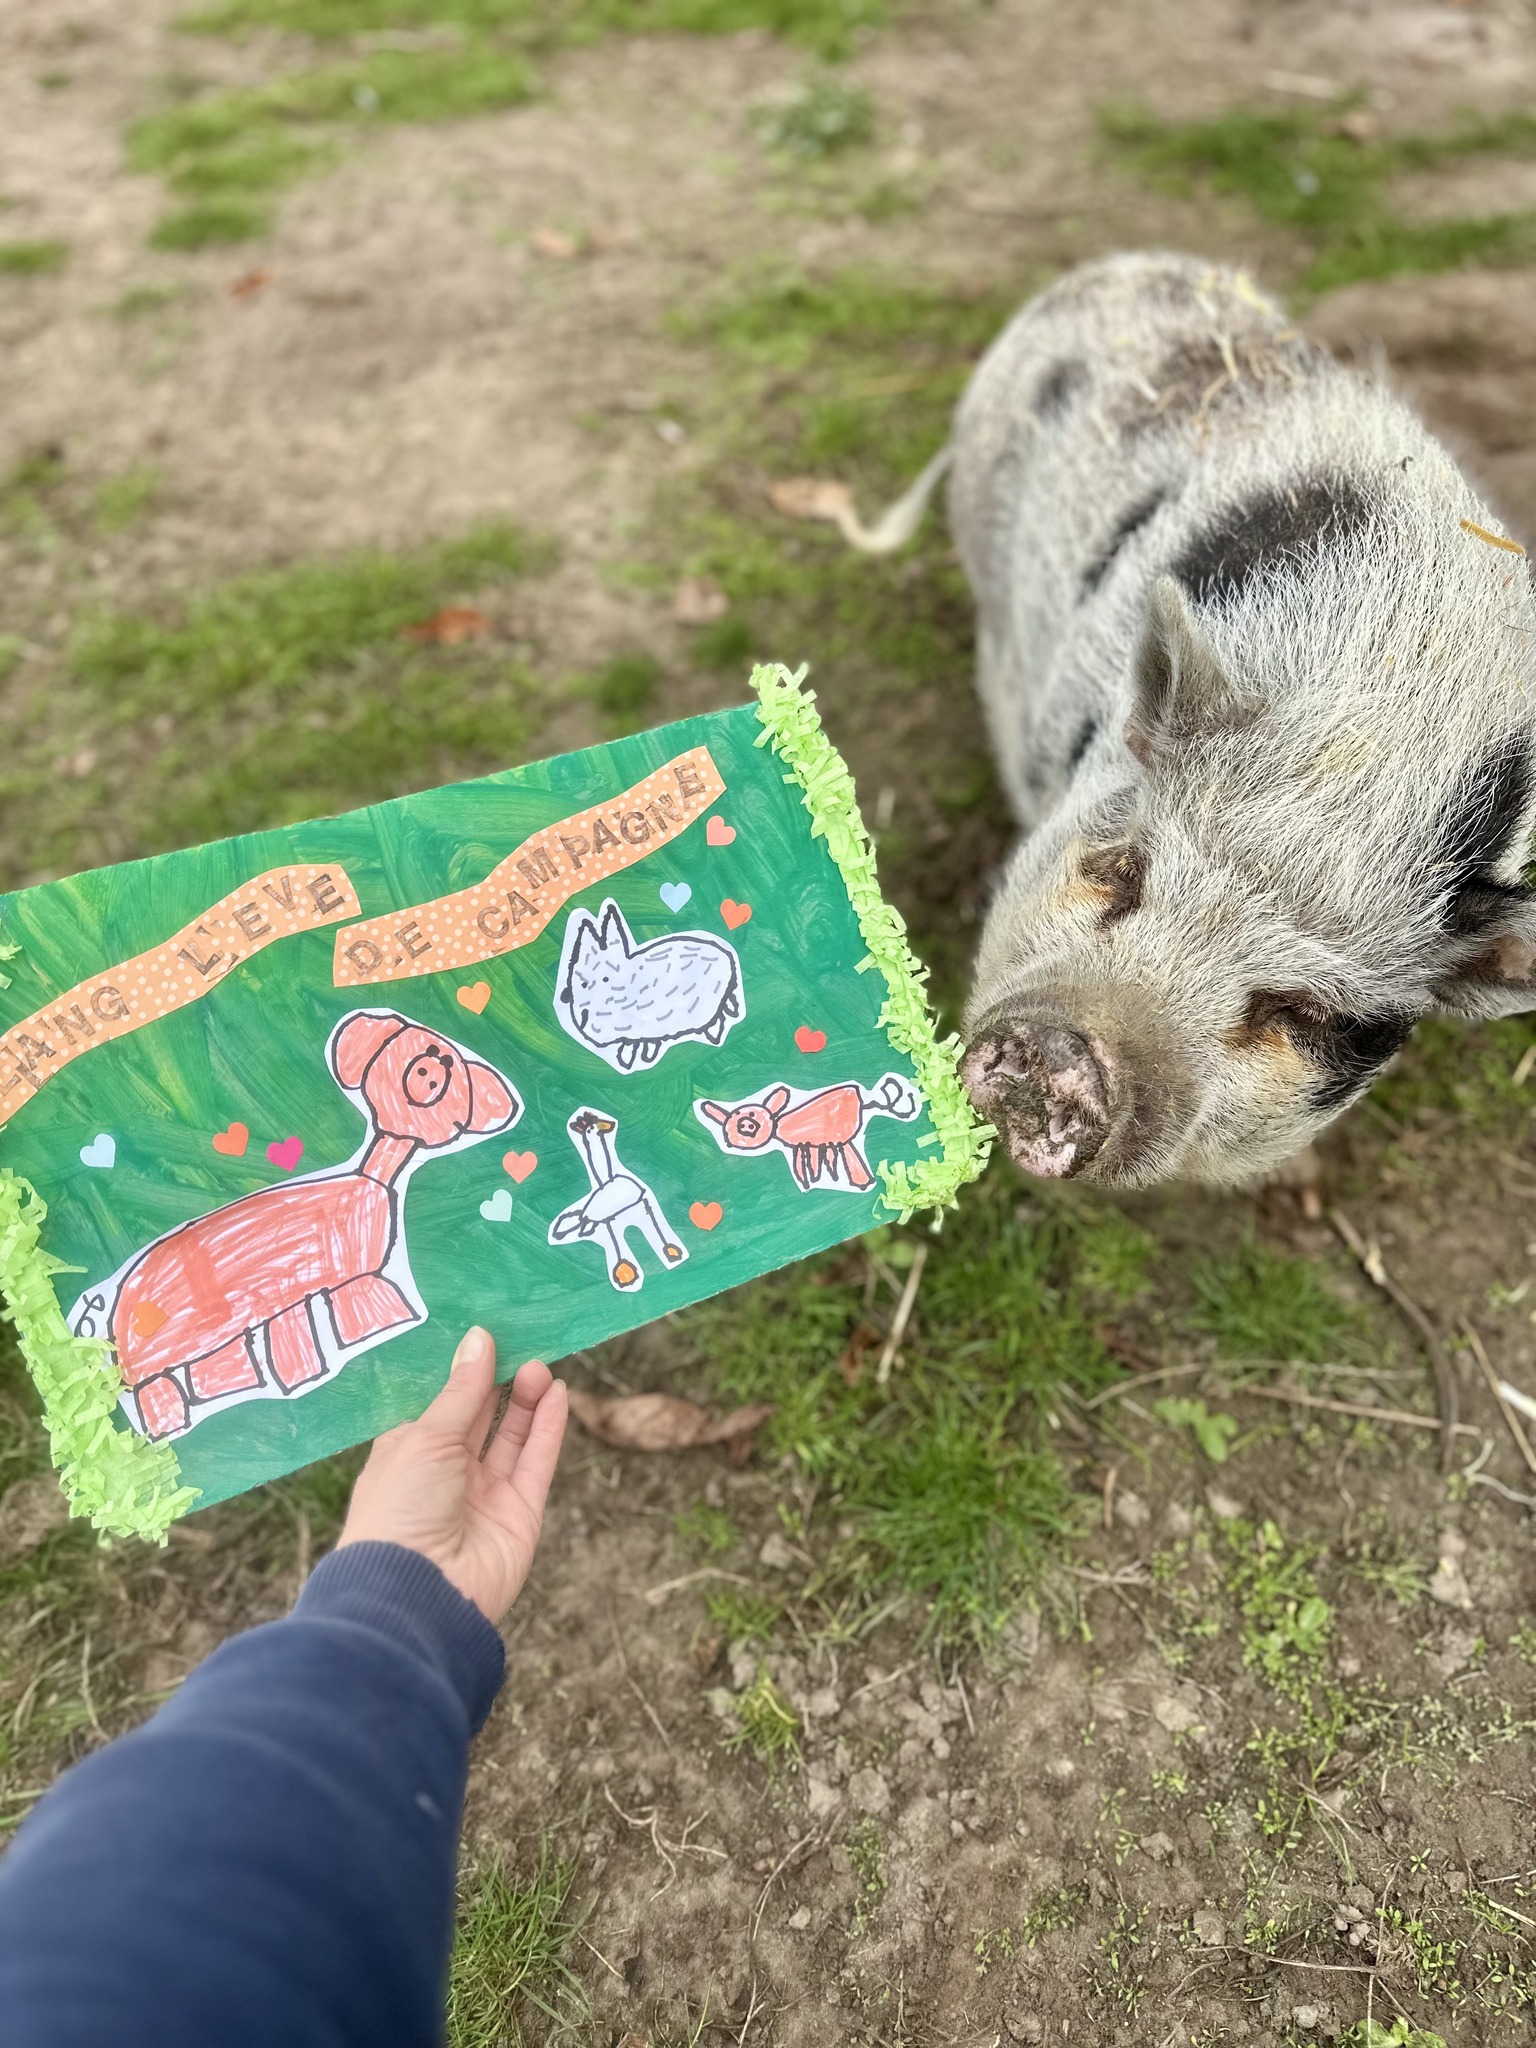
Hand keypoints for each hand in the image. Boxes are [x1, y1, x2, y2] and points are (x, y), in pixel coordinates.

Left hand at [337, 1327, 567, 1624]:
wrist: (419, 1596)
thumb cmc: (400, 1508)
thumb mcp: (426, 1438)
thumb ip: (461, 1390)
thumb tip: (479, 1338)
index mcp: (407, 1455)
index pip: (436, 1406)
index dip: (457, 1372)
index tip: (479, 1332)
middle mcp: (446, 1474)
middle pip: (479, 1418)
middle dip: (497, 1380)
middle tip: (518, 1340)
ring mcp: (484, 1496)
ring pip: (511, 1438)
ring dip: (525, 1400)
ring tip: (539, 1363)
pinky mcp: (519, 1515)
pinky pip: (536, 1463)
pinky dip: (548, 1428)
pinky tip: (557, 1392)